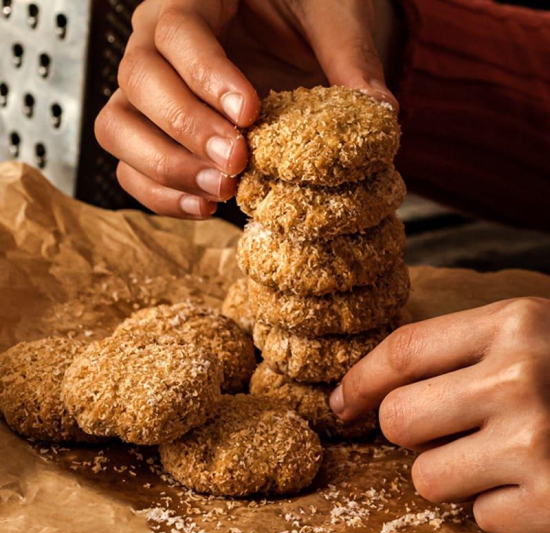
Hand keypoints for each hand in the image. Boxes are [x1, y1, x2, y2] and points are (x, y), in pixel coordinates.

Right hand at [95, 0, 394, 218]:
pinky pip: (131, 166)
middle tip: (237, 161)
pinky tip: (206, 206)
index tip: (250, 114)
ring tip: (223, 191)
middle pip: (138, 82)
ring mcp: (148, 93)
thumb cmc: (301, 8)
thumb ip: (350, 57)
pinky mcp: (153, 133)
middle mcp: (155, 44)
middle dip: (188, 129)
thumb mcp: (332, 14)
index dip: (207, 77)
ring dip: (168, 168)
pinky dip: (161, 194)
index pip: (177, 32)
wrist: (286, 28)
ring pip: (118, 129)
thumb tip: (378, 112)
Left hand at [330, 298, 549, 532]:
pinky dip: (498, 506)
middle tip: (448, 426)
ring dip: (451, 471)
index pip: (402, 351)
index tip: (342, 403)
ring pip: (426, 475)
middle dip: (409, 430)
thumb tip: (365, 391)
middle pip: (399, 418)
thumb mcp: (525, 337)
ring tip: (500, 454)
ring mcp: (539, 444)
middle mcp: (521, 379)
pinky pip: (478, 516)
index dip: (359, 380)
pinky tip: (535, 481)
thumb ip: (454, 351)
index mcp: (512, 324)